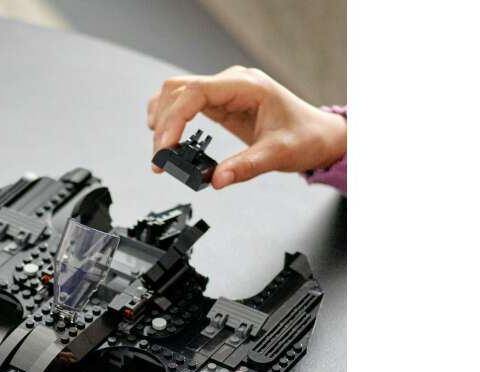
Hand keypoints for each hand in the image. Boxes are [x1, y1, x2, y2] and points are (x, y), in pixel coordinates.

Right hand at [147, 66, 345, 187]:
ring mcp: (224, 91)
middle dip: (163, 125)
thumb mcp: (278, 154)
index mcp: (246, 85)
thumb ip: (245, 167)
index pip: (195, 92)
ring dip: (162, 121)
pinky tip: (167, 138)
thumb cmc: (306, 136)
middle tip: (160, 159)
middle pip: (177, 91)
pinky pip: (185, 103)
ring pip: (176, 94)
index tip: (165, 146)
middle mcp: (231, 83)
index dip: (173, 119)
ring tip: (162, 153)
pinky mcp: (220, 103)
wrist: (320, 135)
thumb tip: (215, 180)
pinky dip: (170, 119)